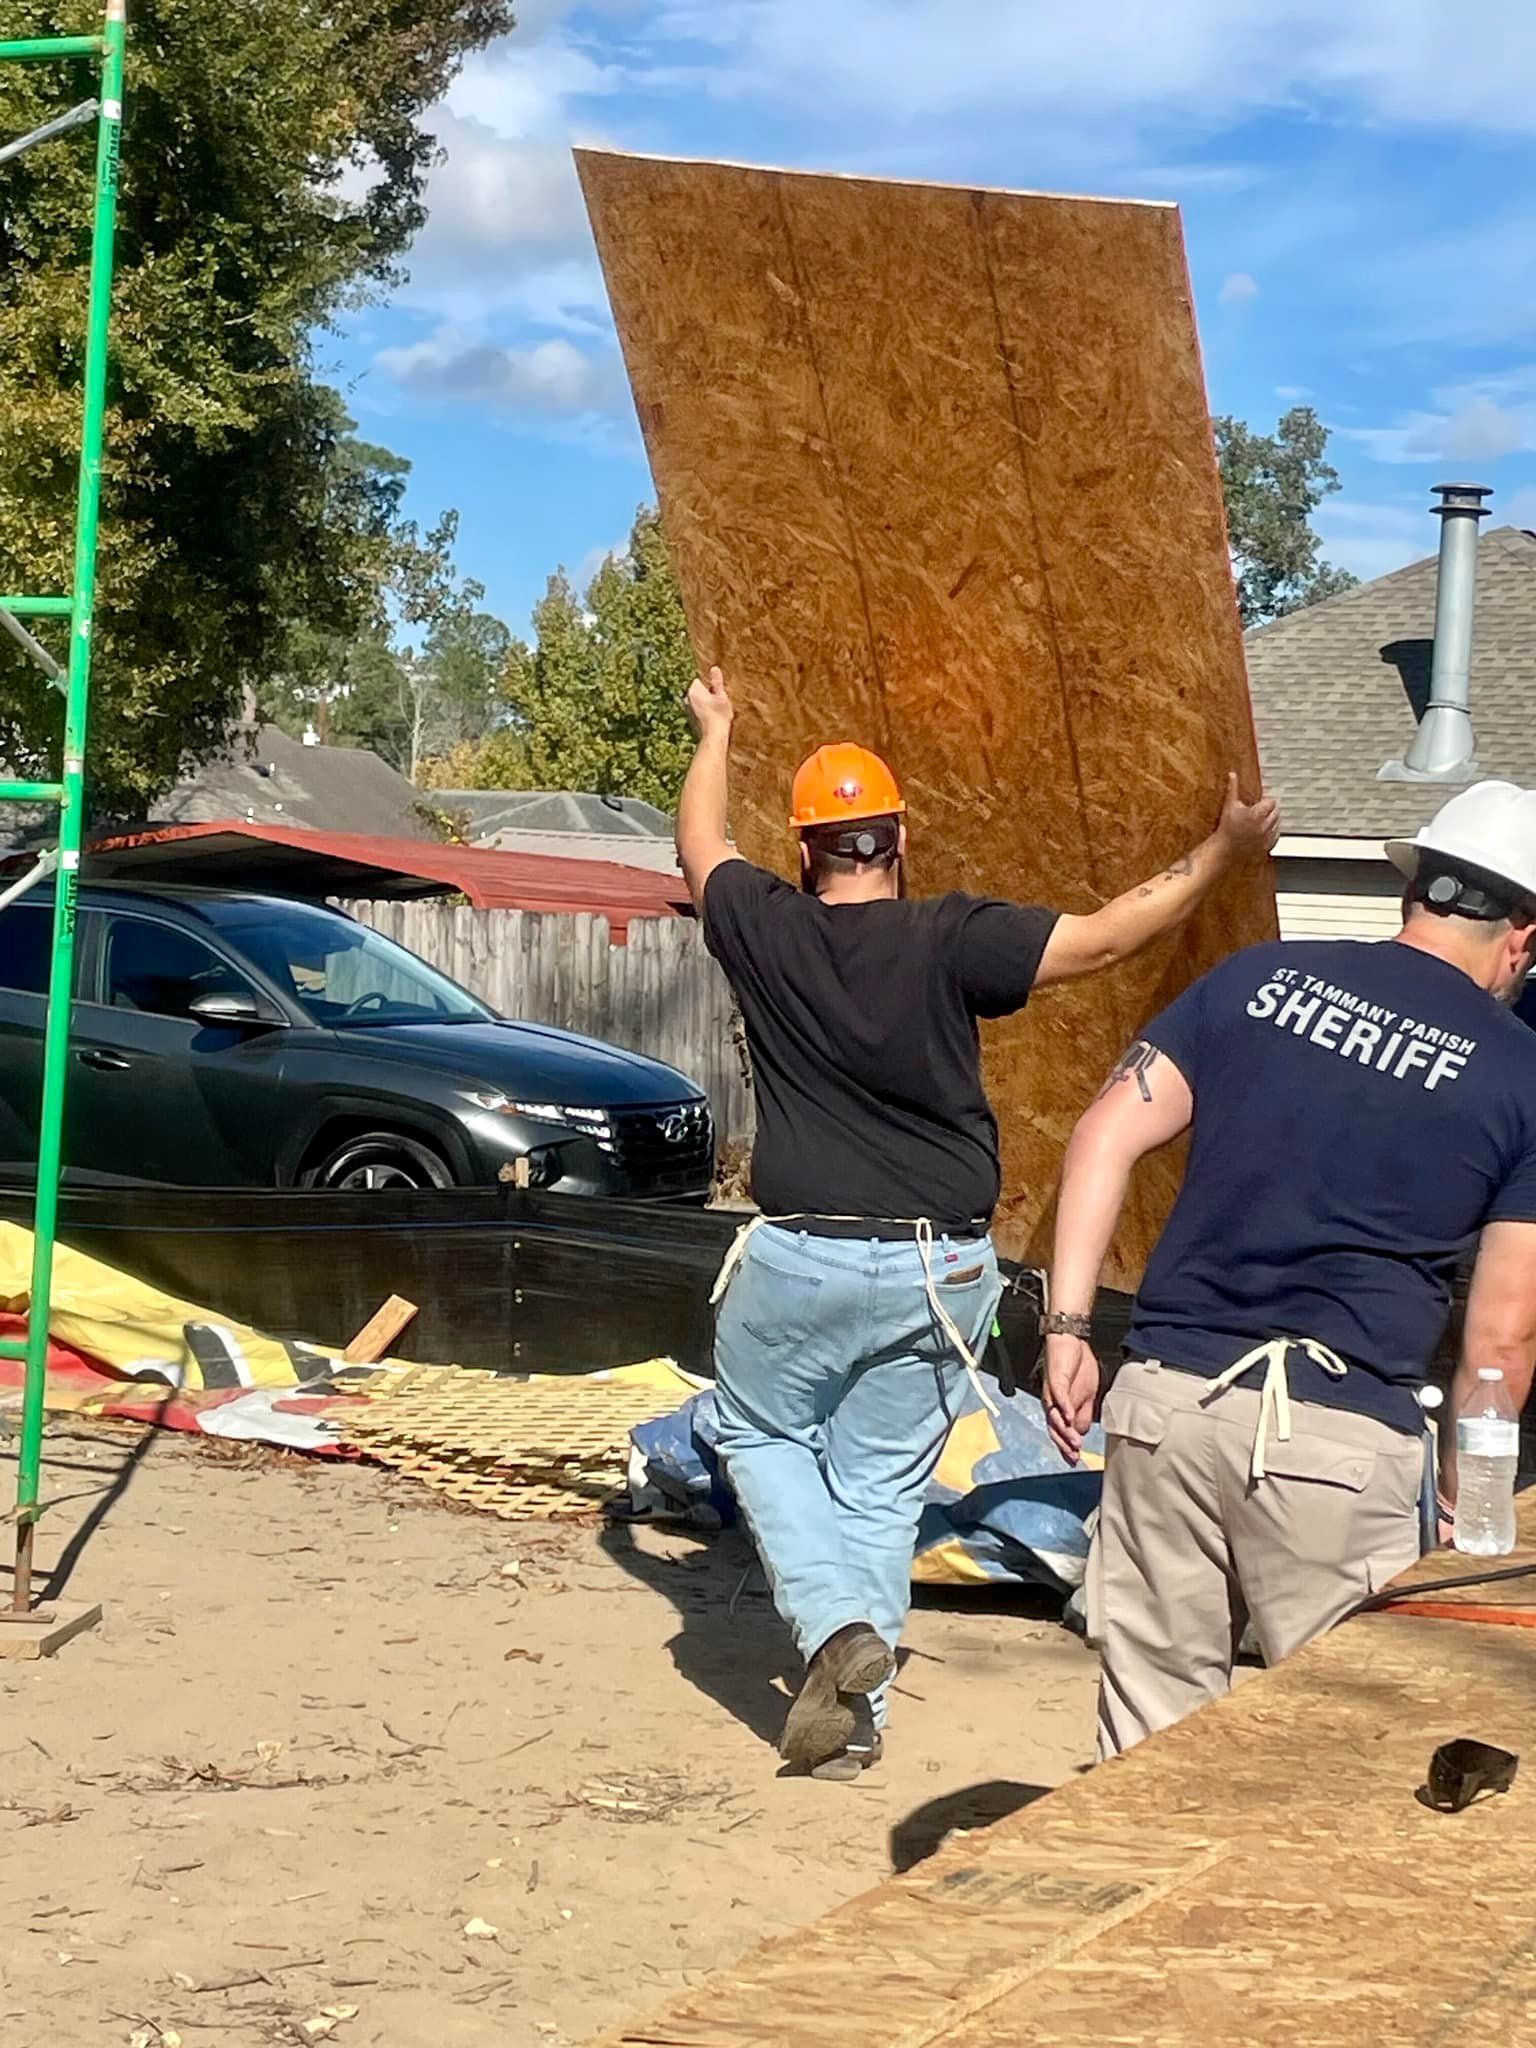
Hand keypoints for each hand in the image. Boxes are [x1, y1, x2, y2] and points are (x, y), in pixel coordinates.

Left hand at [686, 665, 733, 740]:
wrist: (713, 737)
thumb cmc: (719, 716)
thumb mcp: (721, 696)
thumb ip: (717, 682)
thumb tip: (714, 668)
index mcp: (694, 690)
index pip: (699, 681)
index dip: (710, 686)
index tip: (717, 693)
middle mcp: (686, 699)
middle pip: (697, 691)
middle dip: (706, 694)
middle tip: (718, 703)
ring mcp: (686, 710)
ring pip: (697, 702)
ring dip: (704, 704)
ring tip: (715, 712)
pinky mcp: (689, 719)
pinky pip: (696, 711)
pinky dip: (702, 712)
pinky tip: (711, 719)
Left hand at [1043, 1334, 1099, 1465]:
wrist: (1071, 1339)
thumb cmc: (1078, 1365)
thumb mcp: (1086, 1395)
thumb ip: (1083, 1414)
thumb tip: (1082, 1432)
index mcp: (1059, 1408)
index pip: (1060, 1432)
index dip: (1066, 1447)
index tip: (1075, 1460)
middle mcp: (1051, 1402)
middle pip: (1054, 1428)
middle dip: (1064, 1445)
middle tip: (1074, 1457)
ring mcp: (1052, 1391)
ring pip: (1054, 1416)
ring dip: (1065, 1431)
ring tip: (1076, 1443)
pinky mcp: (1055, 1378)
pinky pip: (1058, 1395)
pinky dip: (1064, 1407)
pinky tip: (1070, 1417)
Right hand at [1213, 772, 1279, 863]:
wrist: (1224, 848)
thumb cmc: (1226, 827)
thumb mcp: (1229, 805)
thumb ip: (1233, 789)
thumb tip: (1232, 774)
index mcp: (1257, 814)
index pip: (1271, 801)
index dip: (1265, 801)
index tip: (1260, 802)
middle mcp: (1264, 825)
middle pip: (1276, 812)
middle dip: (1269, 810)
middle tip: (1259, 811)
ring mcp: (1266, 836)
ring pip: (1277, 823)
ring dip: (1271, 820)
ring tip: (1260, 821)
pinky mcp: (1267, 845)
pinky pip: (1276, 835)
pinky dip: (1272, 832)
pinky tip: (1263, 830)